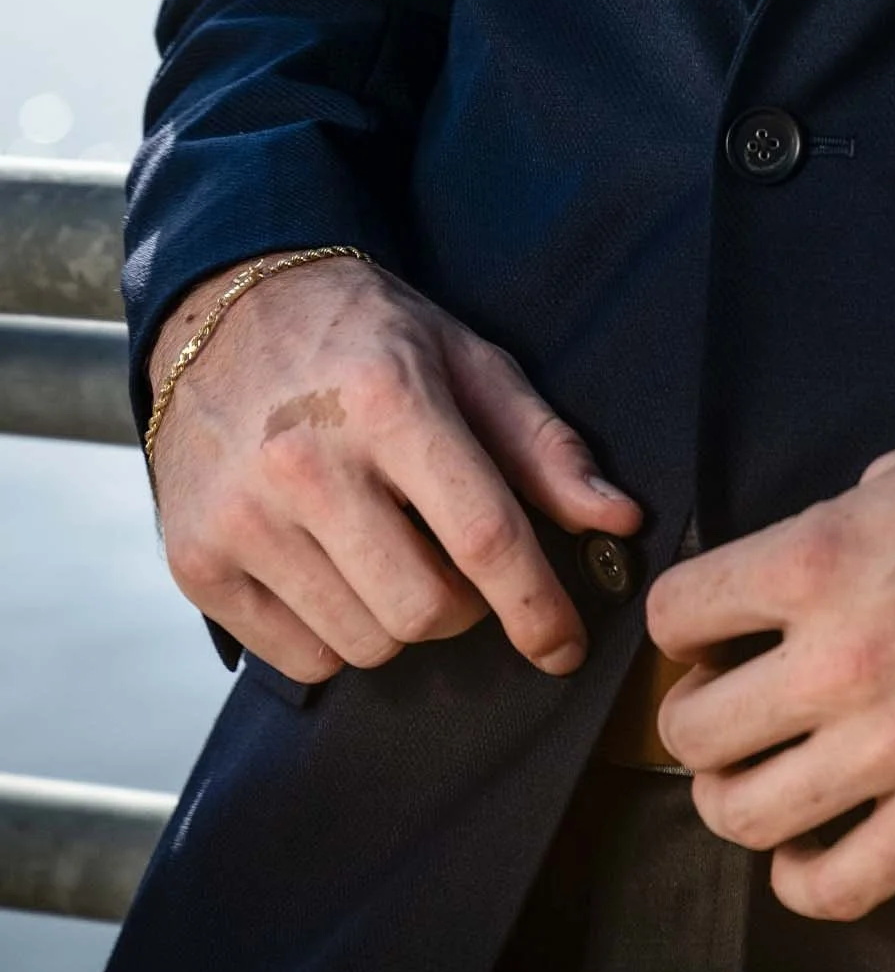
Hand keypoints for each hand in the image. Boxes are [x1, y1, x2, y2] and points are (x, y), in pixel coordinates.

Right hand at [148, 257, 640, 688]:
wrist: (226, 312)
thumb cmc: (363, 335)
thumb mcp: (465, 357)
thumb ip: (542, 444)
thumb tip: (618, 519)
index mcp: (389, 401)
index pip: (483, 535)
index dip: (537, 604)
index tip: (565, 646)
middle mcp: (308, 463)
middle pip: (424, 609)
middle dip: (466, 606)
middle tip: (457, 560)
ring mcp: (243, 518)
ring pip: (365, 644)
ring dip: (399, 619)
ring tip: (389, 551)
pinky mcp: (197, 562)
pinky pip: (300, 658)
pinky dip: (336, 635)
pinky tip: (334, 570)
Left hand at [645, 407, 894, 919]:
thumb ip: (842, 516)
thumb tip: (809, 557)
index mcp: (821, 558)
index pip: (677, 612)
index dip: (684, 619)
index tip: (706, 628)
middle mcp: (838, 659)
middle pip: (692, 728)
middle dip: (695, 713)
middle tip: (726, 700)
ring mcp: (893, 745)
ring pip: (742, 813)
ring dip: (733, 795)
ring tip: (756, 773)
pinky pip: (838, 883)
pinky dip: (801, 877)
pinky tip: (806, 847)